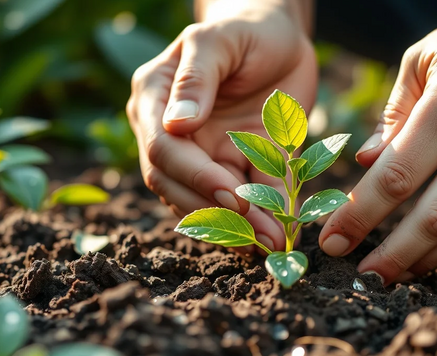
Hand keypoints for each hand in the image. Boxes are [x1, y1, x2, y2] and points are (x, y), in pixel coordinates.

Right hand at [127, 0, 316, 251]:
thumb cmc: (244, 29)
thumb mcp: (218, 41)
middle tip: (257, 235)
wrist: (279, 37)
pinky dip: (262, 216)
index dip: (194, 177)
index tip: (231, 195)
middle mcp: (173, 134)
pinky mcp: (239, 165)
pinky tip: (281, 233)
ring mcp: (205, 153)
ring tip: (271, 243)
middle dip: (217, 212)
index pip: (162, 150)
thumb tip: (176, 124)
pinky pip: (247, 195)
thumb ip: (197, 77)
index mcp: (155, 100)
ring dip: (238, 226)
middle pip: (178, 185)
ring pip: (208, 200)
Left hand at [319, 0, 436, 283]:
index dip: (359, 216)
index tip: (331, 242)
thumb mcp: (422, 59)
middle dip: (391, 256)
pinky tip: (430, 249)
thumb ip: (391, 114)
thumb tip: (364, 161)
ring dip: (424, 261)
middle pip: (432, 218)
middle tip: (362, 277)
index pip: (395, 177)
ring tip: (391, 273)